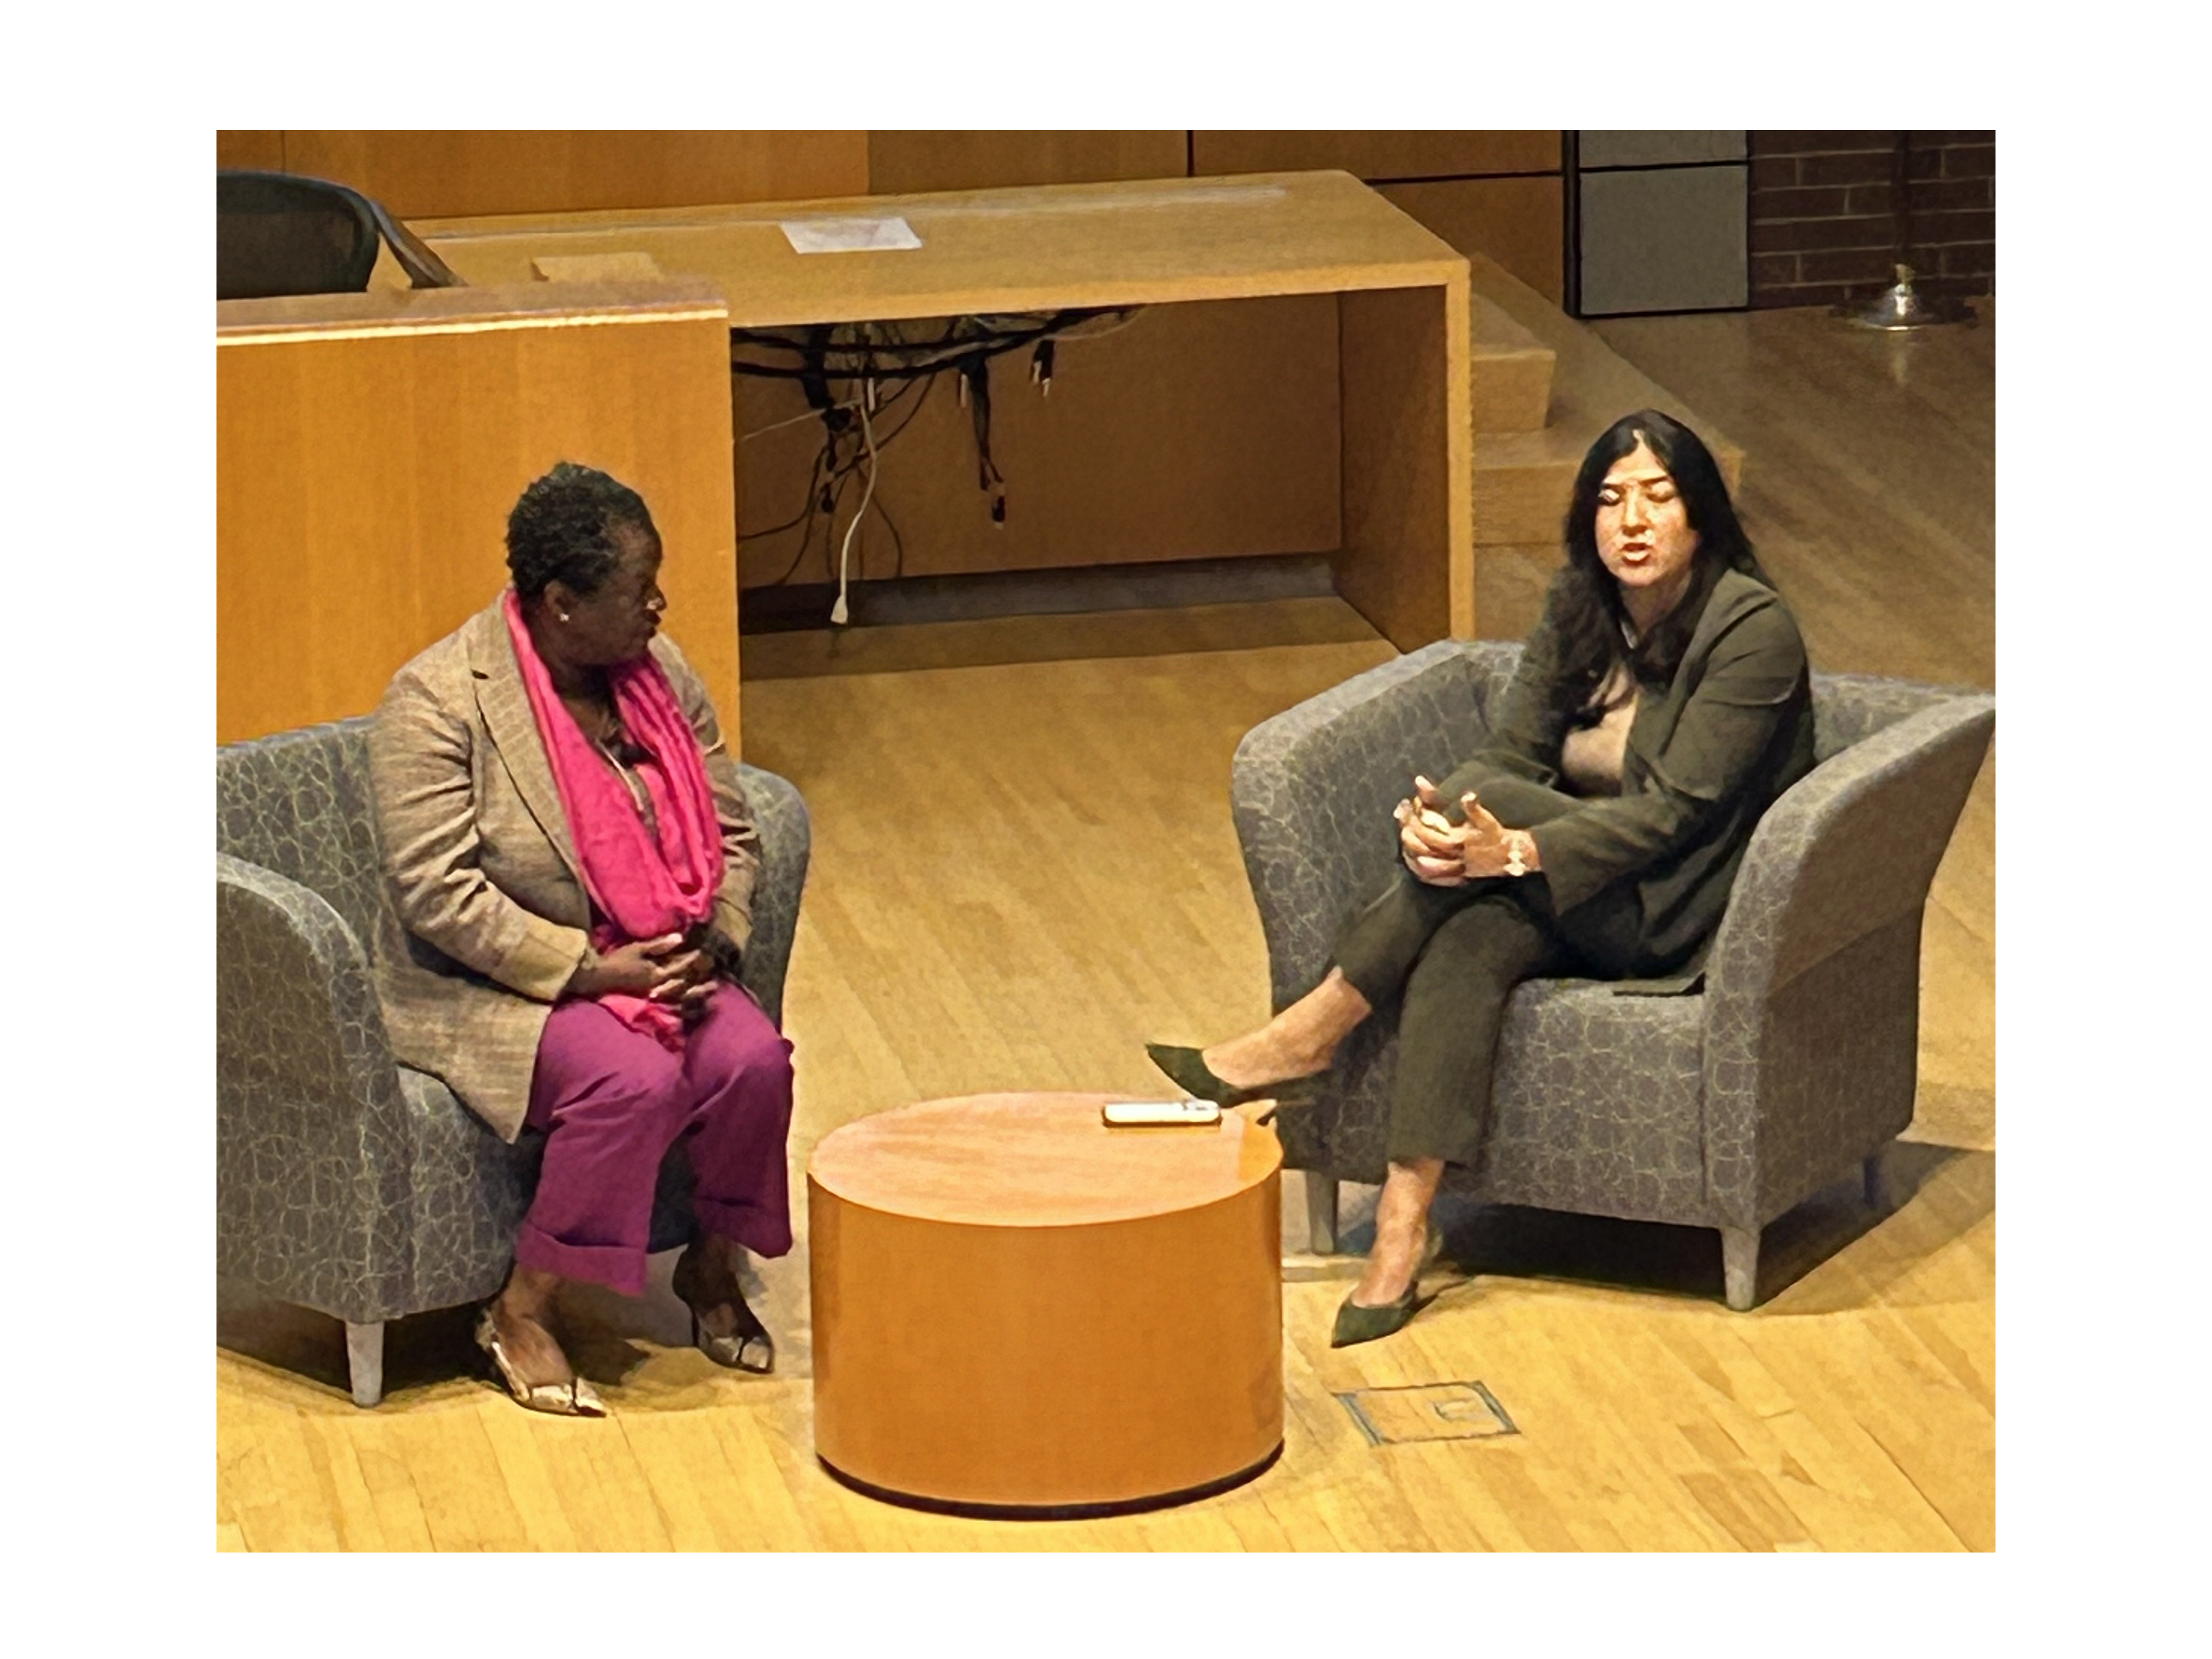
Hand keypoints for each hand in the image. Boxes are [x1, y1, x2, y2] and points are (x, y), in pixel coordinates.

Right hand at [567, 933, 702, 999]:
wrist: (597, 978)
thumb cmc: (617, 960)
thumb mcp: (637, 948)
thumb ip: (659, 945)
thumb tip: (680, 938)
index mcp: (656, 974)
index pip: (680, 966)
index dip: (693, 959)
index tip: (704, 953)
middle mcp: (658, 988)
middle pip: (684, 986)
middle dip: (700, 983)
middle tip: (716, 981)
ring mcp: (653, 996)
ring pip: (680, 998)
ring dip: (695, 996)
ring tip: (709, 994)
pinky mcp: (648, 1000)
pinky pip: (670, 1006)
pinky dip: (683, 1006)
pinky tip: (692, 1006)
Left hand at [1394, 777, 1530, 882]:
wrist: (1513, 855)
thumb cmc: (1498, 835)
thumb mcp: (1487, 820)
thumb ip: (1474, 808)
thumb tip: (1467, 795)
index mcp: (1459, 840)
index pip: (1429, 832)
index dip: (1416, 819)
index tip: (1409, 806)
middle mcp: (1455, 855)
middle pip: (1423, 847)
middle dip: (1409, 834)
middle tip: (1402, 822)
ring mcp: (1456, 867)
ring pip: (1427, 865)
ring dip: (1412, 853)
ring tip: (1404, 840)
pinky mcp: (1460, 874)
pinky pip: (1438, 878)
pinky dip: (1425, 873)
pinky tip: (1416, 864)